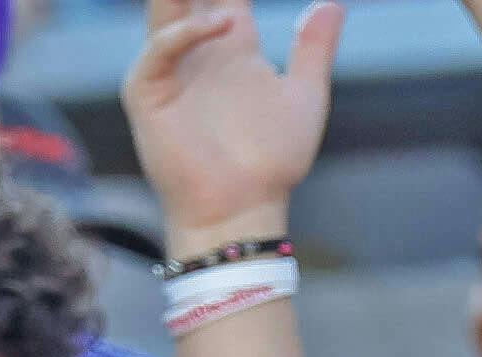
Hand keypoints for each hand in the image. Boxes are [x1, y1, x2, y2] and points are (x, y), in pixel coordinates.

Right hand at [120, 0, 340, 246]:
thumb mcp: (304, 97)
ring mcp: (170, 67)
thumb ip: (314, 48)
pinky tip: (222, 26)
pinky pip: (159, 50)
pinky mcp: (148, 92)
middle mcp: (197, 47)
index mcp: (233, 43)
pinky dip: (185, 33)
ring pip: (165, 6)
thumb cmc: (271, 162)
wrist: (243, 210)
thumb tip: (333, 2)